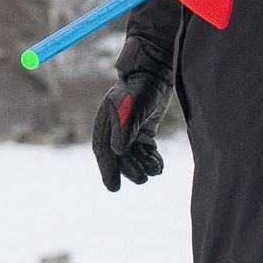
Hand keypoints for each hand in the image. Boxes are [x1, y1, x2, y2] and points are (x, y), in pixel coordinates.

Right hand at [92, 66, 170, 190]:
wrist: (157, 74)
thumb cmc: (141, 88)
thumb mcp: (132, 107)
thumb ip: (125, 129)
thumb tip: (117, 152)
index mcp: (104, 123)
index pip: (103, 152)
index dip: (107, 171)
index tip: (114, 188)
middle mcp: (114, 130)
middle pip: (119, 158)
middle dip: (131, 170)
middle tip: (143, 179)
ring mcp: (129, 132)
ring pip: (133, 157)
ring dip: (143, 166)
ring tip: (155, 170)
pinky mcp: (143, 133)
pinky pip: (145, 153)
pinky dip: (151, 161)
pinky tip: (159, 165)